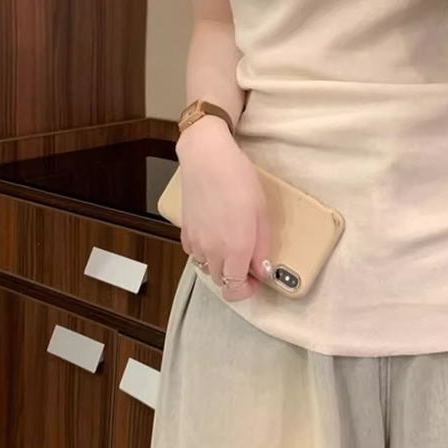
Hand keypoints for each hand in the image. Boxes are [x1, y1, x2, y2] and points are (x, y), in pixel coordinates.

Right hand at [176, 125, 270, 301]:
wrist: (207, 158)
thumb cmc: (238, 179)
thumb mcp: (262, 212)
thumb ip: (262, 246)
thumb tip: (263, 269)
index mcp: (235, 249)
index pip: (235, 289)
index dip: (247, 290)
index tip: (255, 279)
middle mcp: (212, 251)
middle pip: (221, 281)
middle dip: (235, 277)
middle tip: (247, 259)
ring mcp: (195, 241)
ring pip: (206, 267)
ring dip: (219, 264)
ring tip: (231, 243)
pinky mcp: (184, 230)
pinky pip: (194, 252)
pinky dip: (205, 251)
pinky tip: (215, 233)